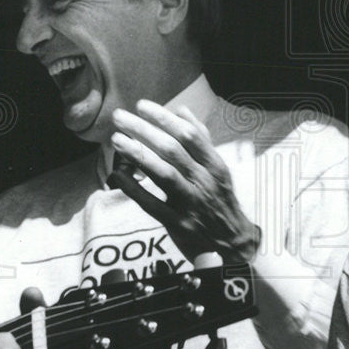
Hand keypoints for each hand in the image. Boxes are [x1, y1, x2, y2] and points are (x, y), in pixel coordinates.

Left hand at [110, 100, 260, 262]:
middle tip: (120, 117)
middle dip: (144, 130)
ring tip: (116, 140)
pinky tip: (118, 176)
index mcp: (214, 165)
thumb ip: (200, 139)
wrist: (232, 242)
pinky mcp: (178, 223)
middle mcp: (204, 181)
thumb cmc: (220, 200)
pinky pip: (151, 203)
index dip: (164, 118)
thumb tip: (182, 111)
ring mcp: (191, 203)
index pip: (189, 134)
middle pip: (172, 149)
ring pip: (163, 173)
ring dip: (137, 154)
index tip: (142, 106)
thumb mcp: (217, 168)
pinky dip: (133, 188)